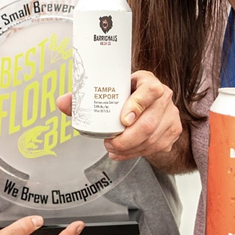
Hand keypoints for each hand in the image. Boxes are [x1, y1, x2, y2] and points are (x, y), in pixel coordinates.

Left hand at [58, 70, 181, 161]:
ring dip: (130, 149)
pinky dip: (136, 153)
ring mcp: (171, 115)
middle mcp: (164, 96)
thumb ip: (84, 96)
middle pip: (149, 122)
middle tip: (109, 143)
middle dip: (126, 138)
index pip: (149, 91)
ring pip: (152, 138)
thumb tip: (61, 102)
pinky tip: (123, 153)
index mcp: (148, 81)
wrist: (149, 105)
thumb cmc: (125, 95)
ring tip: (113, 149)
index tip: (122, 120)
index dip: (136, 106)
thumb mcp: (109, 90)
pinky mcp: (173, 132)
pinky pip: (156, 147)